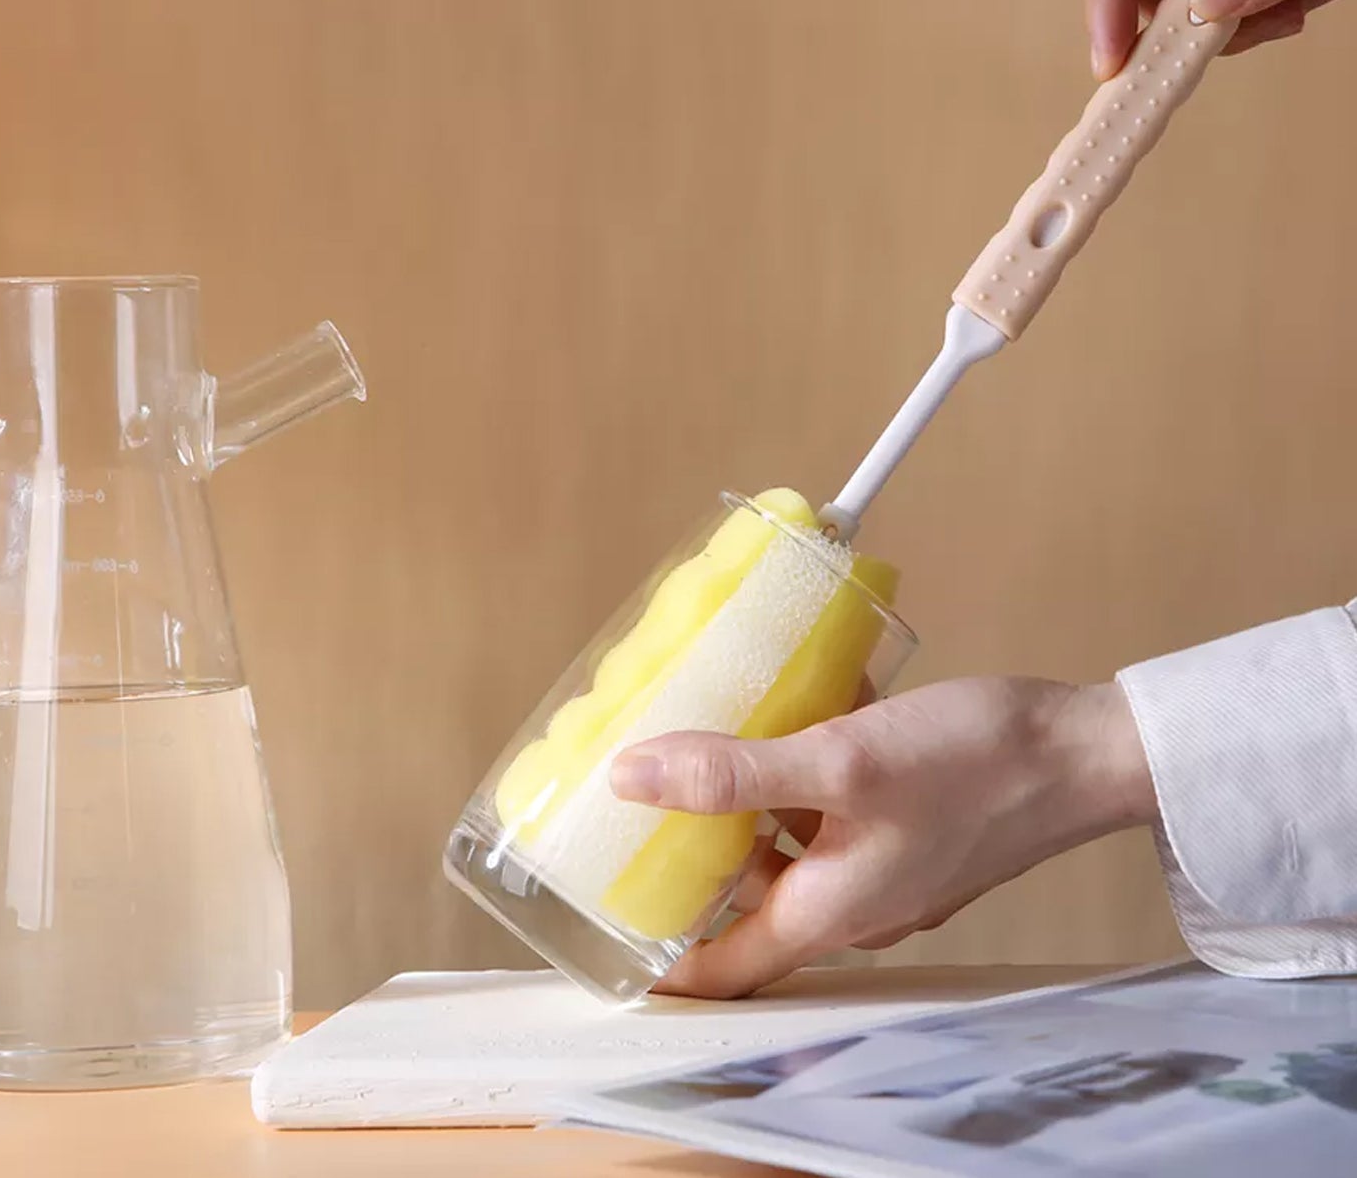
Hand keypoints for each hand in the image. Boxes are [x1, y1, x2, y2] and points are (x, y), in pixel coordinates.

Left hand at [609, 676, 1155, 999]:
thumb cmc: (973, 765)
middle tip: (631, 809)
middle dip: (687, 864)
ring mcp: (882, 867)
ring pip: (785, 851)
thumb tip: (630, 778)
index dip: (657, 957)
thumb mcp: (841, 762)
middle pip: (746, 904)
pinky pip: (827, 816)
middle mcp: (851, 904)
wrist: (1084, 750)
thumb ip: (734, 773)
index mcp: (828, 913)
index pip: (720, 967)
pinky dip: (794, 780)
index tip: (600, 916)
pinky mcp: (905, 828)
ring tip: (691, 749)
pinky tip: (782, 715)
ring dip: (740, 810)